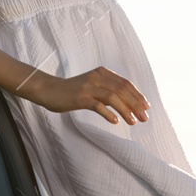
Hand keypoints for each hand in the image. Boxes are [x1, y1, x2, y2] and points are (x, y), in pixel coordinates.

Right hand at [22, 66, 150, 124]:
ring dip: (126, 110)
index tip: (146, 107)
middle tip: (145, 118)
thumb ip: (108, 90)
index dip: (138, 95)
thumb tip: (127, 102)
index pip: (125, 83)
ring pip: (113, 97)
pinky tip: (115, 122)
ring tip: (133, 122)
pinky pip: (97, 105)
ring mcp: (88, 87)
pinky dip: (108, 113)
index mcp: (102, 73)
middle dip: (136, 104)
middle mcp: (97, 77)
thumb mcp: (93, 86)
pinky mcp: (80, 97)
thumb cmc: (72, 91)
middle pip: (122, 90)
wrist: (49, 90)